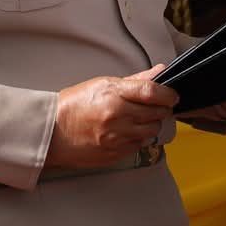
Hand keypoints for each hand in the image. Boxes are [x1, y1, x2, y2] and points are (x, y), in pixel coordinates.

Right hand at [46, 65, 175, 172]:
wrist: (54, 132)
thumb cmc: (74, 105)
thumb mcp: (103, 84)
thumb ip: (135, 81)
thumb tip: (159, 72)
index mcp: (113, 94)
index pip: (151, 92)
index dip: (168, 94)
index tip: (172, 95)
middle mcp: (117, 116)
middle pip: (156, 113)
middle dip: (160, 109)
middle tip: (153, 106)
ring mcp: (117, 137)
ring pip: (151, 131)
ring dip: (150, 124)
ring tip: (136, 119)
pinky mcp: (116, 153)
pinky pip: (140, 145)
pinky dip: (138, 138)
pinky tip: (126, 131)